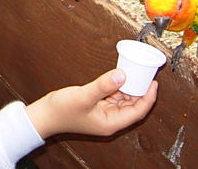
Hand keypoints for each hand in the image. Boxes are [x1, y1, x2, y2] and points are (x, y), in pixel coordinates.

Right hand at [26, 68, 157, 138]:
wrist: (44, 115)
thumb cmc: (61, 112)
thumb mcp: (84, 96)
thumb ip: (103, 85)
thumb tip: (122, 75)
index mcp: (110, 123)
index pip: (138, 111)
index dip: (148, 97)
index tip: (153, 83)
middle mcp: (109, 119)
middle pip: (133, 105)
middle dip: (140, 90)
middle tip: (145, 75)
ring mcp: (103, 113)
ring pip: (123, 100)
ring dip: (129, 87)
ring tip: (134, 73)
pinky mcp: (96, 106)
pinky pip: (113, 95)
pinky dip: (117, 86)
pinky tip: (118, 76)